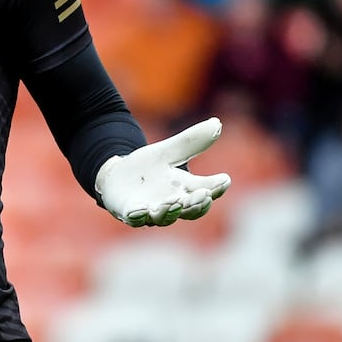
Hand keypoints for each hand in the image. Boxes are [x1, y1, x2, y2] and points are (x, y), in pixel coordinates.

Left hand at [95, 118, 230, 226]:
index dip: (216, 188)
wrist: (117, 175)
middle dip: (197, 203)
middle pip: (189, 209)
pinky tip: (140, 210)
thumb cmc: (147, 167)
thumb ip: (190, 142)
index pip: (206, 191)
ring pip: (164, 217)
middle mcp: (172, 204)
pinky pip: (135, 218)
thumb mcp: (167, 151)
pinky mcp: (130, 213)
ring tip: (175, 202)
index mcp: (184, 189)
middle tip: (205, 195)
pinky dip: (138, 216)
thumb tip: (217, 123)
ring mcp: (151, 211)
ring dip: (170, 210)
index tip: (225, 180)